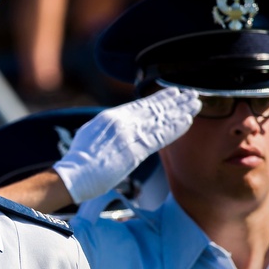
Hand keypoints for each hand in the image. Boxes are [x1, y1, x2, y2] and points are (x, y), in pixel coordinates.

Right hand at [53, 87, 200, 203]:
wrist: (73, 174)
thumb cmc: (79, 161)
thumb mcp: (90, 134)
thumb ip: (107, 128)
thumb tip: (115, 126)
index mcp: (109, 117)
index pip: (139, 105)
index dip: (158, 99)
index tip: (172, 93)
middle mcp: (121, 122)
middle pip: (153, 109)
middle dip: (173, 102)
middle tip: (190, 95)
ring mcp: (128, 135)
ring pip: (159, 120)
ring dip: (179, 111)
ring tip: (195, 104)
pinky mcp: (135, 151)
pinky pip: (159, 137)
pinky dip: (175, 129)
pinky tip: (187, 122)